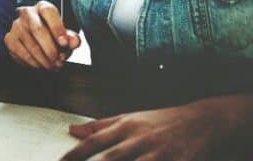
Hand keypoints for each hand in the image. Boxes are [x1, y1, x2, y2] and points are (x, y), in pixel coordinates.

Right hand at [4, 0, 79, 70]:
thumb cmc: (53, 35)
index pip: (49, 12)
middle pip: (38, 29)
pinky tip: (40, 65)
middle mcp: (27, 13)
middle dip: (50, 49)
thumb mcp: (65, 35)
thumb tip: (73, 42)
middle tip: (59, 62)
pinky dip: (33, 63)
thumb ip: (72, 38)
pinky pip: (21, 53)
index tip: (64, 44)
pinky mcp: (9, 39)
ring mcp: (16, 26)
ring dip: (44, 60)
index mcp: (43, 7)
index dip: (57, 28)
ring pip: (30, 44)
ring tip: (53, 66)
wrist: (36, 39)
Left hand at [63, 101, 230, 160]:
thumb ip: (100, 126)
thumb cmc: (161, 121)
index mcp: (126, 126)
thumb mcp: (130, 118)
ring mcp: (160, 153)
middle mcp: (140, 139)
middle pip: (110, 158)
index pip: (94, 141)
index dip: (75, 154)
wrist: (204, 121)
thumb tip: (71, 130)